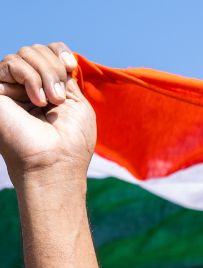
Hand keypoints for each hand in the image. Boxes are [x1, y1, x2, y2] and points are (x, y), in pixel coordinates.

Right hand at [0, 42, 94, 179]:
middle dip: (54, 67)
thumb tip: (58, 55)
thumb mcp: (75, 102)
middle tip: (59, 98)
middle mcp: (24, 86)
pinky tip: (37, 101)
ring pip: (25, 53)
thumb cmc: (71, 141)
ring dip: (46, 73)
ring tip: (50, 102)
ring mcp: (8, 88)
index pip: (47, 51)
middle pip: (37, 50)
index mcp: (45, 88)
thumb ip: (63, 76)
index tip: (70, 66)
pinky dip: (31, 78)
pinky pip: (12, 63)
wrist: (54, 163)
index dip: (59, 52)